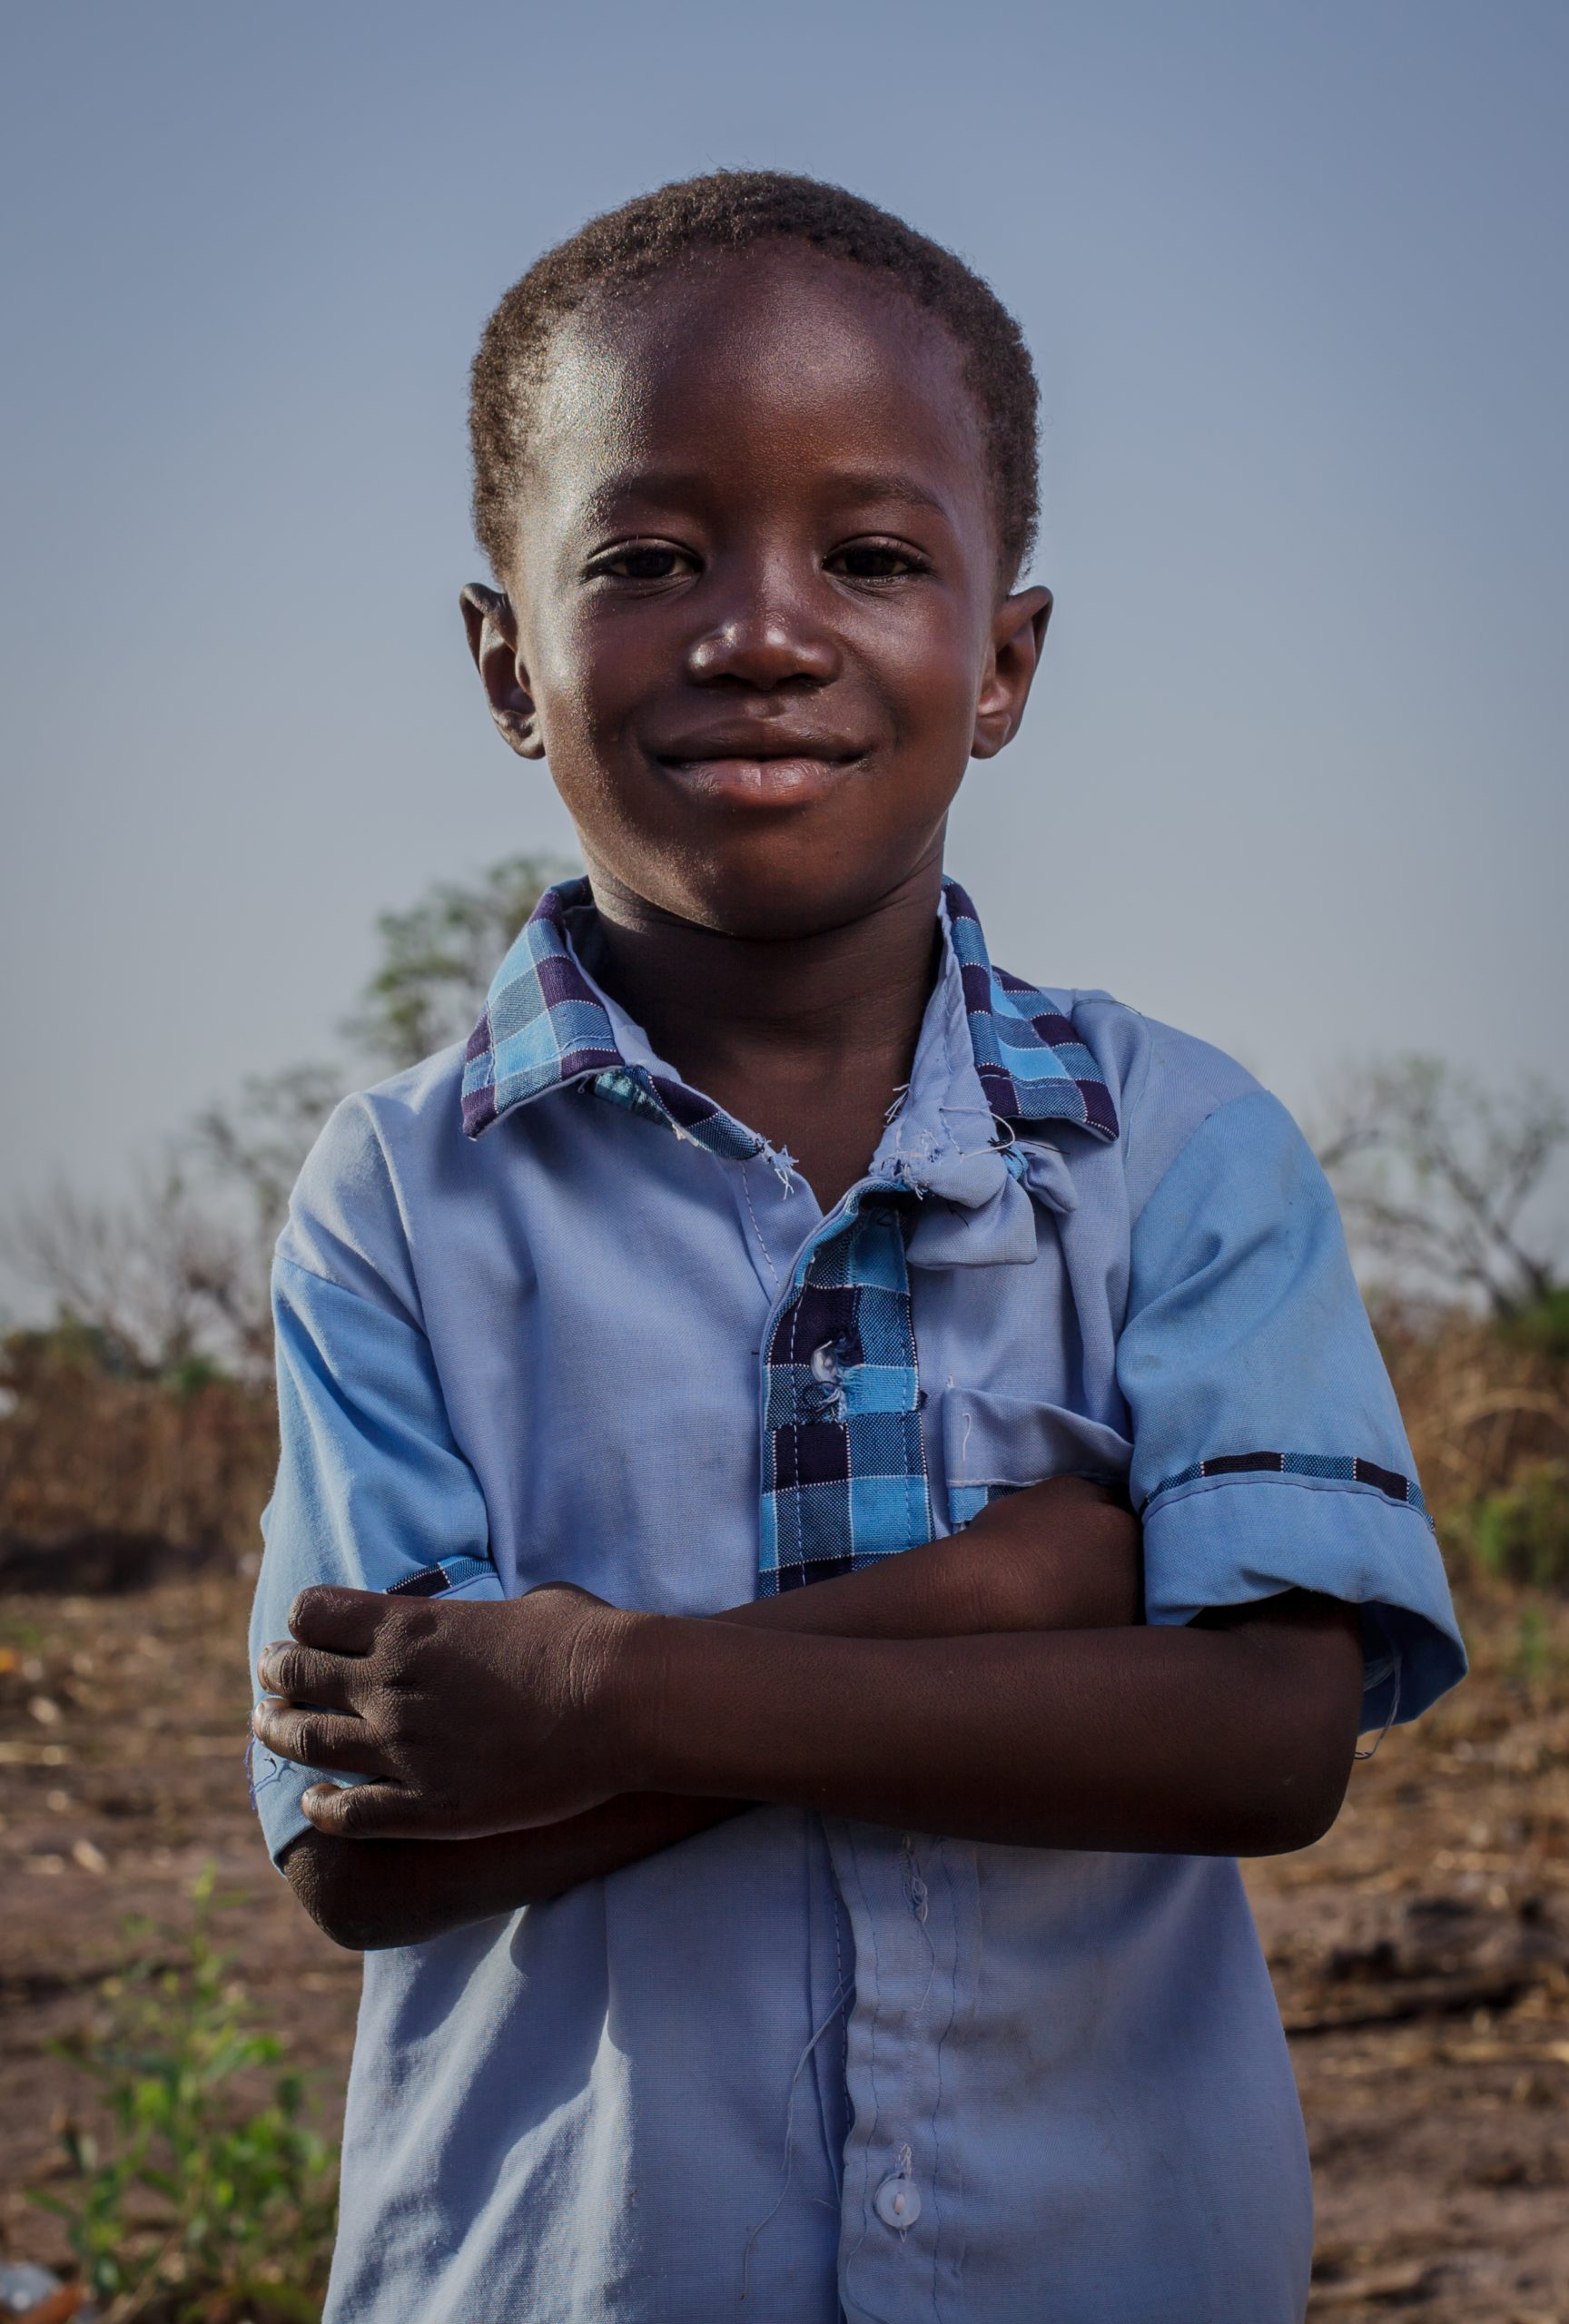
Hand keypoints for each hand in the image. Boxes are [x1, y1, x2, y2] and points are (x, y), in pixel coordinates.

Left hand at [253, 1580, 645, 1840]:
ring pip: (307, 1744)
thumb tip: (491, 1623)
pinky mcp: (427, 1808)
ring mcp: (402, 1751)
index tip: (306, 1627)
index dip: (305, 1619)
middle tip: (269, 1676)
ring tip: (267, 1729)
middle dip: (277, 1671)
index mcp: (408, 1627)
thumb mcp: (527, 1603)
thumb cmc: (583, 1640)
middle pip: (297, 1675)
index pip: (313, 1613)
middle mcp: (388, 1686)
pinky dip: (320, 1807)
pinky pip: (347, 1814)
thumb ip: (485, 1617)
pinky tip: (313, 1804)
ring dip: (279, 1733)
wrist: (618, 1705)